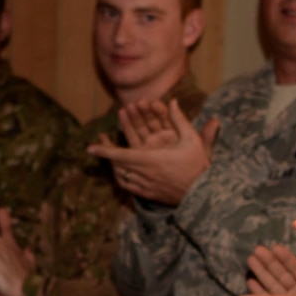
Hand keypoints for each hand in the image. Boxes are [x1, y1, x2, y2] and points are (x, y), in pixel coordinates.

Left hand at [89, 97, 220, 204]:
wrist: (204, 194)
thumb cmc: (198, 166)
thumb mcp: (192, 140)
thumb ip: (179, 120)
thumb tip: (172, 101)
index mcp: (152, 160)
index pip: (122, 155)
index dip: (105, 151)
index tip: (90, 148)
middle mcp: (145, 174)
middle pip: (118, 165)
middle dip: (107, 155)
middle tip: (98, 146)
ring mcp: (146, 186)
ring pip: (122, 177)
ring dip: (114, 167)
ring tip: (109, 157)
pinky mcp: (149, 195)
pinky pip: (129, 187)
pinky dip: (122, 179)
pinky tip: (121, 173)